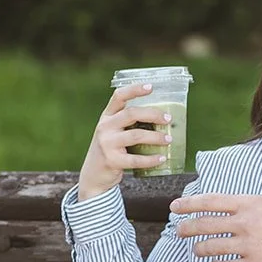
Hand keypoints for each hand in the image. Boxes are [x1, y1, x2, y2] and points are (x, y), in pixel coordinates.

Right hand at [78, 83, 174, 198]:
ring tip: (168, 139)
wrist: (93, 175)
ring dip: (155, 137)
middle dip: (152, 114)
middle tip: (168, 119)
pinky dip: (151, 159)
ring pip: (136, 135)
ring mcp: (106, 144)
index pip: (119, 97)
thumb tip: (163, 119)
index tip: (151, 86)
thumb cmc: (111, 150)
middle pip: (131, 114)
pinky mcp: (111, 160)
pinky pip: (135, 159)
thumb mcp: (113, 132)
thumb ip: (129, 124)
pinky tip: (161, 158)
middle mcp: (104, 127)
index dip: (134, 89)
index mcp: (106, 117)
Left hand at [170, 193, 261, 261]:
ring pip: (210, 248)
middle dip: (187, 228)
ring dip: (200, 249)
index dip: (189, 204)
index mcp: (249, 204)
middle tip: (180, 231)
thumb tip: (225, 209)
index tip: (175, 207)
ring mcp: (248, 246)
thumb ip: (247, 206)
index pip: (210, 201)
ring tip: (199, 250)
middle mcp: (245, 224)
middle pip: (205, 225)